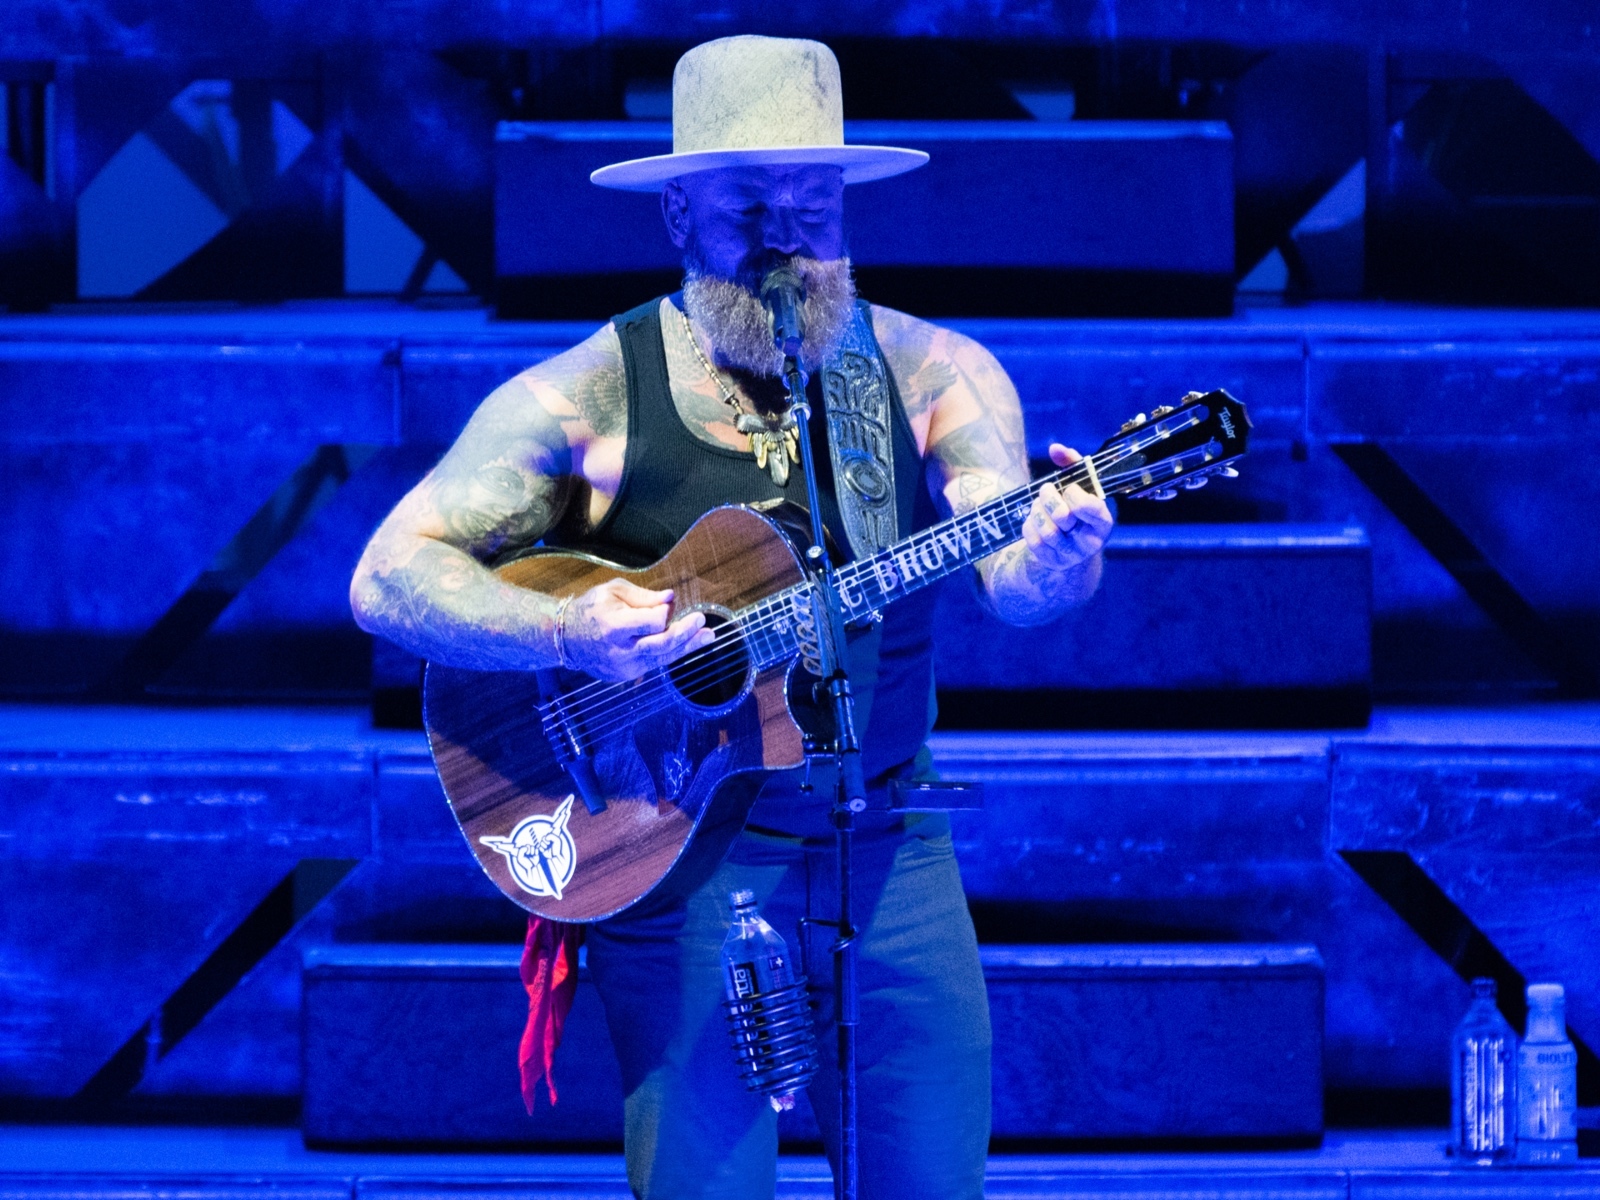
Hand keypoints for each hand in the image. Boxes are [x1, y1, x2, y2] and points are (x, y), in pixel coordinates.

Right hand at [559, 578, 715, 680]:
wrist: (565, 638)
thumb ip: (644, 597)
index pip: (653, 623)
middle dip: (686, 633)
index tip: (669, 604)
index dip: (665, 613)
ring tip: (707, 637)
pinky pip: (654, 663)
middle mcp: (620, 651)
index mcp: (615, 626)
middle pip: (662, 645)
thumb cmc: (591, 609)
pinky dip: (668, 652)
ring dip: (687, 646)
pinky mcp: (626, 676)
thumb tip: (671, 598)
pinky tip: (684, 644)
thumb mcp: (614, 592)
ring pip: (663, 658)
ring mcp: (624, 667)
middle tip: (702, 622)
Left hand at [1021, 445, 1113, 572]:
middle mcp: (1090, 542)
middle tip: (1046, 489)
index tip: (1068, 488)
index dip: (1072, 493)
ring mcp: (1070, 554)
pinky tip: (1034, 519)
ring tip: (1039, 504)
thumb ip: (1072, 464)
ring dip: (1037, 510)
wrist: (1071, 544)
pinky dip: (1029, 524)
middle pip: (1062, 516)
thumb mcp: (1081, 486)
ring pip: (1046, 529)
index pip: (1088, 506)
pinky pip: (1033, 539)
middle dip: (1049, 497)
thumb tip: (1055, 448)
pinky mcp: (1052, 561)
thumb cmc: (1077, 509)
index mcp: (1103, 522)